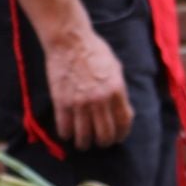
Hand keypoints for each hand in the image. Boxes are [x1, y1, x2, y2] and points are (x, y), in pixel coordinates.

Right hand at [45, 25, 132, 149]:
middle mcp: (100, 100)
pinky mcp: (62, 102)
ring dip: (84, 144)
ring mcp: (80, 102)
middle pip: (105, 134)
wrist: (69, 41)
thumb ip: (119, 90)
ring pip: (84, 136)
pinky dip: (67, 135)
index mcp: (116, 91)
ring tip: (83, 144)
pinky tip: (68, 135)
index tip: (118, 138)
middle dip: (104, 142)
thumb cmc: (94, 51)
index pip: (123, 122)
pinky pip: (65, 127)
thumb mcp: (116, 68)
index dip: (121, 135)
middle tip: (100, 143)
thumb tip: (122, 109)